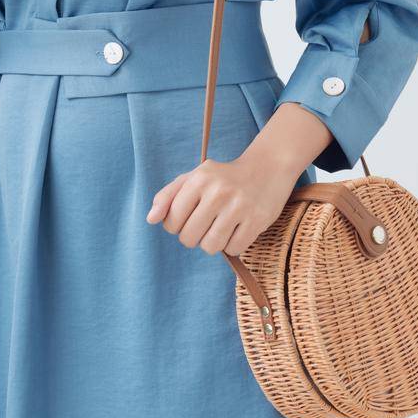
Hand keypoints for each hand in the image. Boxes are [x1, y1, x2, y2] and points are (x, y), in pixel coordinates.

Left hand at [145, 140, 303, 258]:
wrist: (266, 168)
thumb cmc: (223, 177)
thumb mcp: (194, 177)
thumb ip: (167, 196)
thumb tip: (150, 220)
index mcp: (199, 179)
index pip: (171, 222)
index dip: (176, 226)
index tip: (188, 217)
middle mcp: (218, 192)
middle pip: (189, 238)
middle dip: (194, 237)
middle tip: (205, 224)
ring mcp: (239, 207)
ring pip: (211, 247)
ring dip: (213, 243)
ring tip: (221, 227)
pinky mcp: (257, 220)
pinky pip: (234, 249)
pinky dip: (233, 245)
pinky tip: (237, 229)